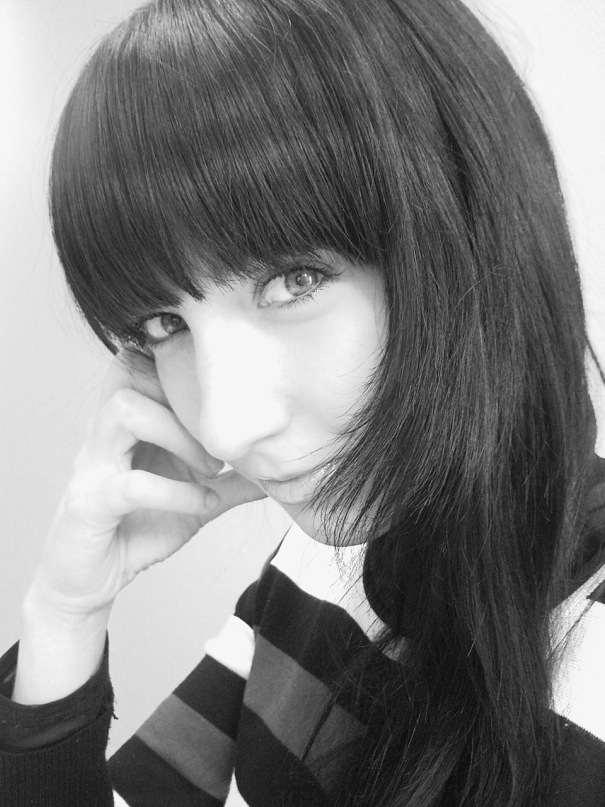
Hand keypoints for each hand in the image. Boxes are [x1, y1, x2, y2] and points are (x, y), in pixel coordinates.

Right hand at [29, 349, 265, 618]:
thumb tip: (281, 471)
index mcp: (128, 424)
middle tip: (220, 439)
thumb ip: (233, 482)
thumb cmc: (139, 527)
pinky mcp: (90, 504)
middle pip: (131, 369)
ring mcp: (93, 465)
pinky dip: (174, 492)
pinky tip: (200, 504)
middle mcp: (106, 433)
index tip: (226, 395)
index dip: (181, 365)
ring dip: (178, 434)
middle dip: (185, 396)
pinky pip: (129, 484)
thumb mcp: (197, 499)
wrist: (92, 579)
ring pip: (125, 410)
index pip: (142, 360)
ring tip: (210, 470)